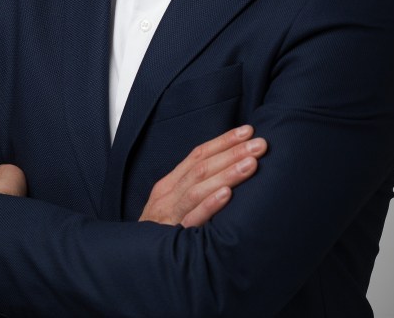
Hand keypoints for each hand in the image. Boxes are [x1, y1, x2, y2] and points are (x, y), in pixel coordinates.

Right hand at [139, 125, 266, 227]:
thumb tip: (229, 169)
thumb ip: (195, 187)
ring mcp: (170, 214)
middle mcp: (168, 194)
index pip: (198, 154)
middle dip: (232, 153)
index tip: (248, 131)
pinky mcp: (173, 238)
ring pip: (198, 189)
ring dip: (227, 173)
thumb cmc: (160, 231)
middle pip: (202, 167)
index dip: (223, 141)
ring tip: (251, 163)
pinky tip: (228, 195)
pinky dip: (209, 205)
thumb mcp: (173, 204)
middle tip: (260, 144)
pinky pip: (192, 219)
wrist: (132, 262)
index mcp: (170, 183)